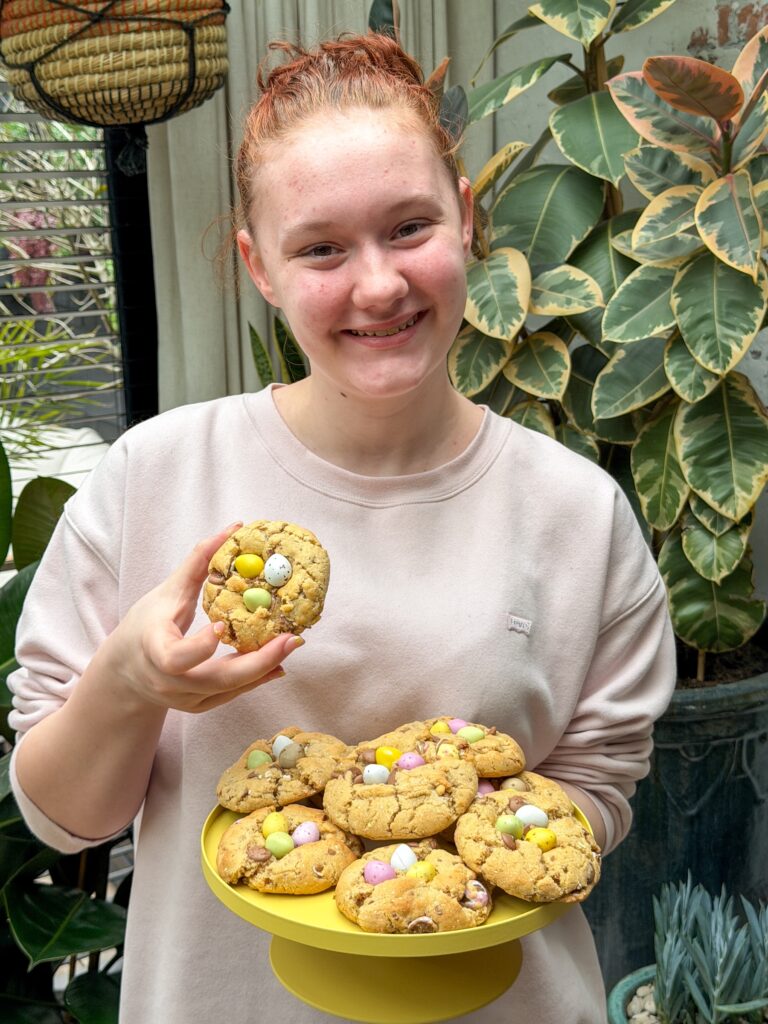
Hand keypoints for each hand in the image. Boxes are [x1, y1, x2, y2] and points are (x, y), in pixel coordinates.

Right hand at [94, 523, 301, 713]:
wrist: (126, 672)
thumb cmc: (146, 625)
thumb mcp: (165, 592)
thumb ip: (198, 562)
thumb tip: (234, 528)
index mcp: (154, 650)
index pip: (175, 658)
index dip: (200, 647)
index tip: (222, 627)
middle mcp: (168, 682)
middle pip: (215, 680)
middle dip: (257, 662)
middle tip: (290, 640)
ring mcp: (184, 699)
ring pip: (229, 690)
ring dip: (263, 668)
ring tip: (291, 644)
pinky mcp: (197, 707)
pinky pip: (230, 696)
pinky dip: (255, 679)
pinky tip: (278, 663)